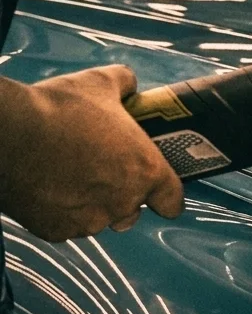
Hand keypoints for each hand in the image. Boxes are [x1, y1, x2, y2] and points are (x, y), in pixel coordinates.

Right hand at [0, 66, 183, 241]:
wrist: (8, 133)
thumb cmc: (57, 109)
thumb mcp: (100, 84)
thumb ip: (125, 85)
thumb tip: (130, 83)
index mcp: (145, 171)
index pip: (172, 201)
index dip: (166, 197)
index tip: (158, 193)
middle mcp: (123, 202)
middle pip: (132, 211)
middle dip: (121, 197)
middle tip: (100, 173)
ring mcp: (90, 221)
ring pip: (98, 220)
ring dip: (90, 205)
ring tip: (69, 177)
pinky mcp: (57, 230)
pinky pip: (65, 226)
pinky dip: (59, 213)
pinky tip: (47, 189)